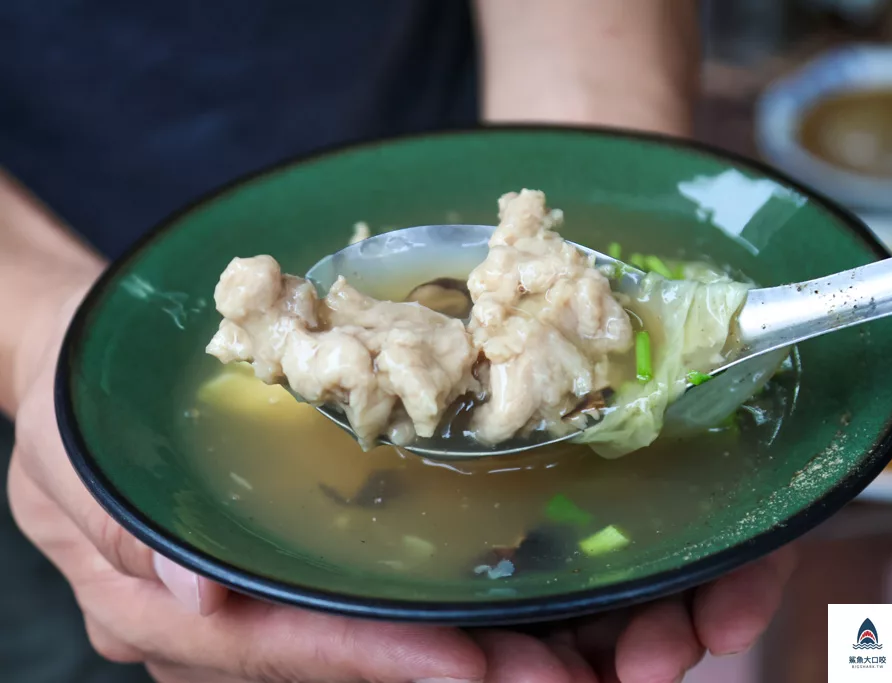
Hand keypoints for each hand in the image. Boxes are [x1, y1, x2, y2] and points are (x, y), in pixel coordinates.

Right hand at [13, 277, 795, 682]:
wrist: (87, 377)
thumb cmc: (79, 411)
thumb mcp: (74, 461)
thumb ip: (120, 531)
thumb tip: (191, 591)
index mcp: (168, 609)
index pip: (287, 644)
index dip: (379, 661)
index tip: (473, 664)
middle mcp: (224, 624)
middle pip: (346, 662)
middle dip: (452, 669)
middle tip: (557, 669)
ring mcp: (259, 604)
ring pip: (369, 645)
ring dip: (466, 649)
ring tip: (564, 648)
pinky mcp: (286, 572)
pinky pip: (367, 605)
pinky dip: (437, 612)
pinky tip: (508, 605)